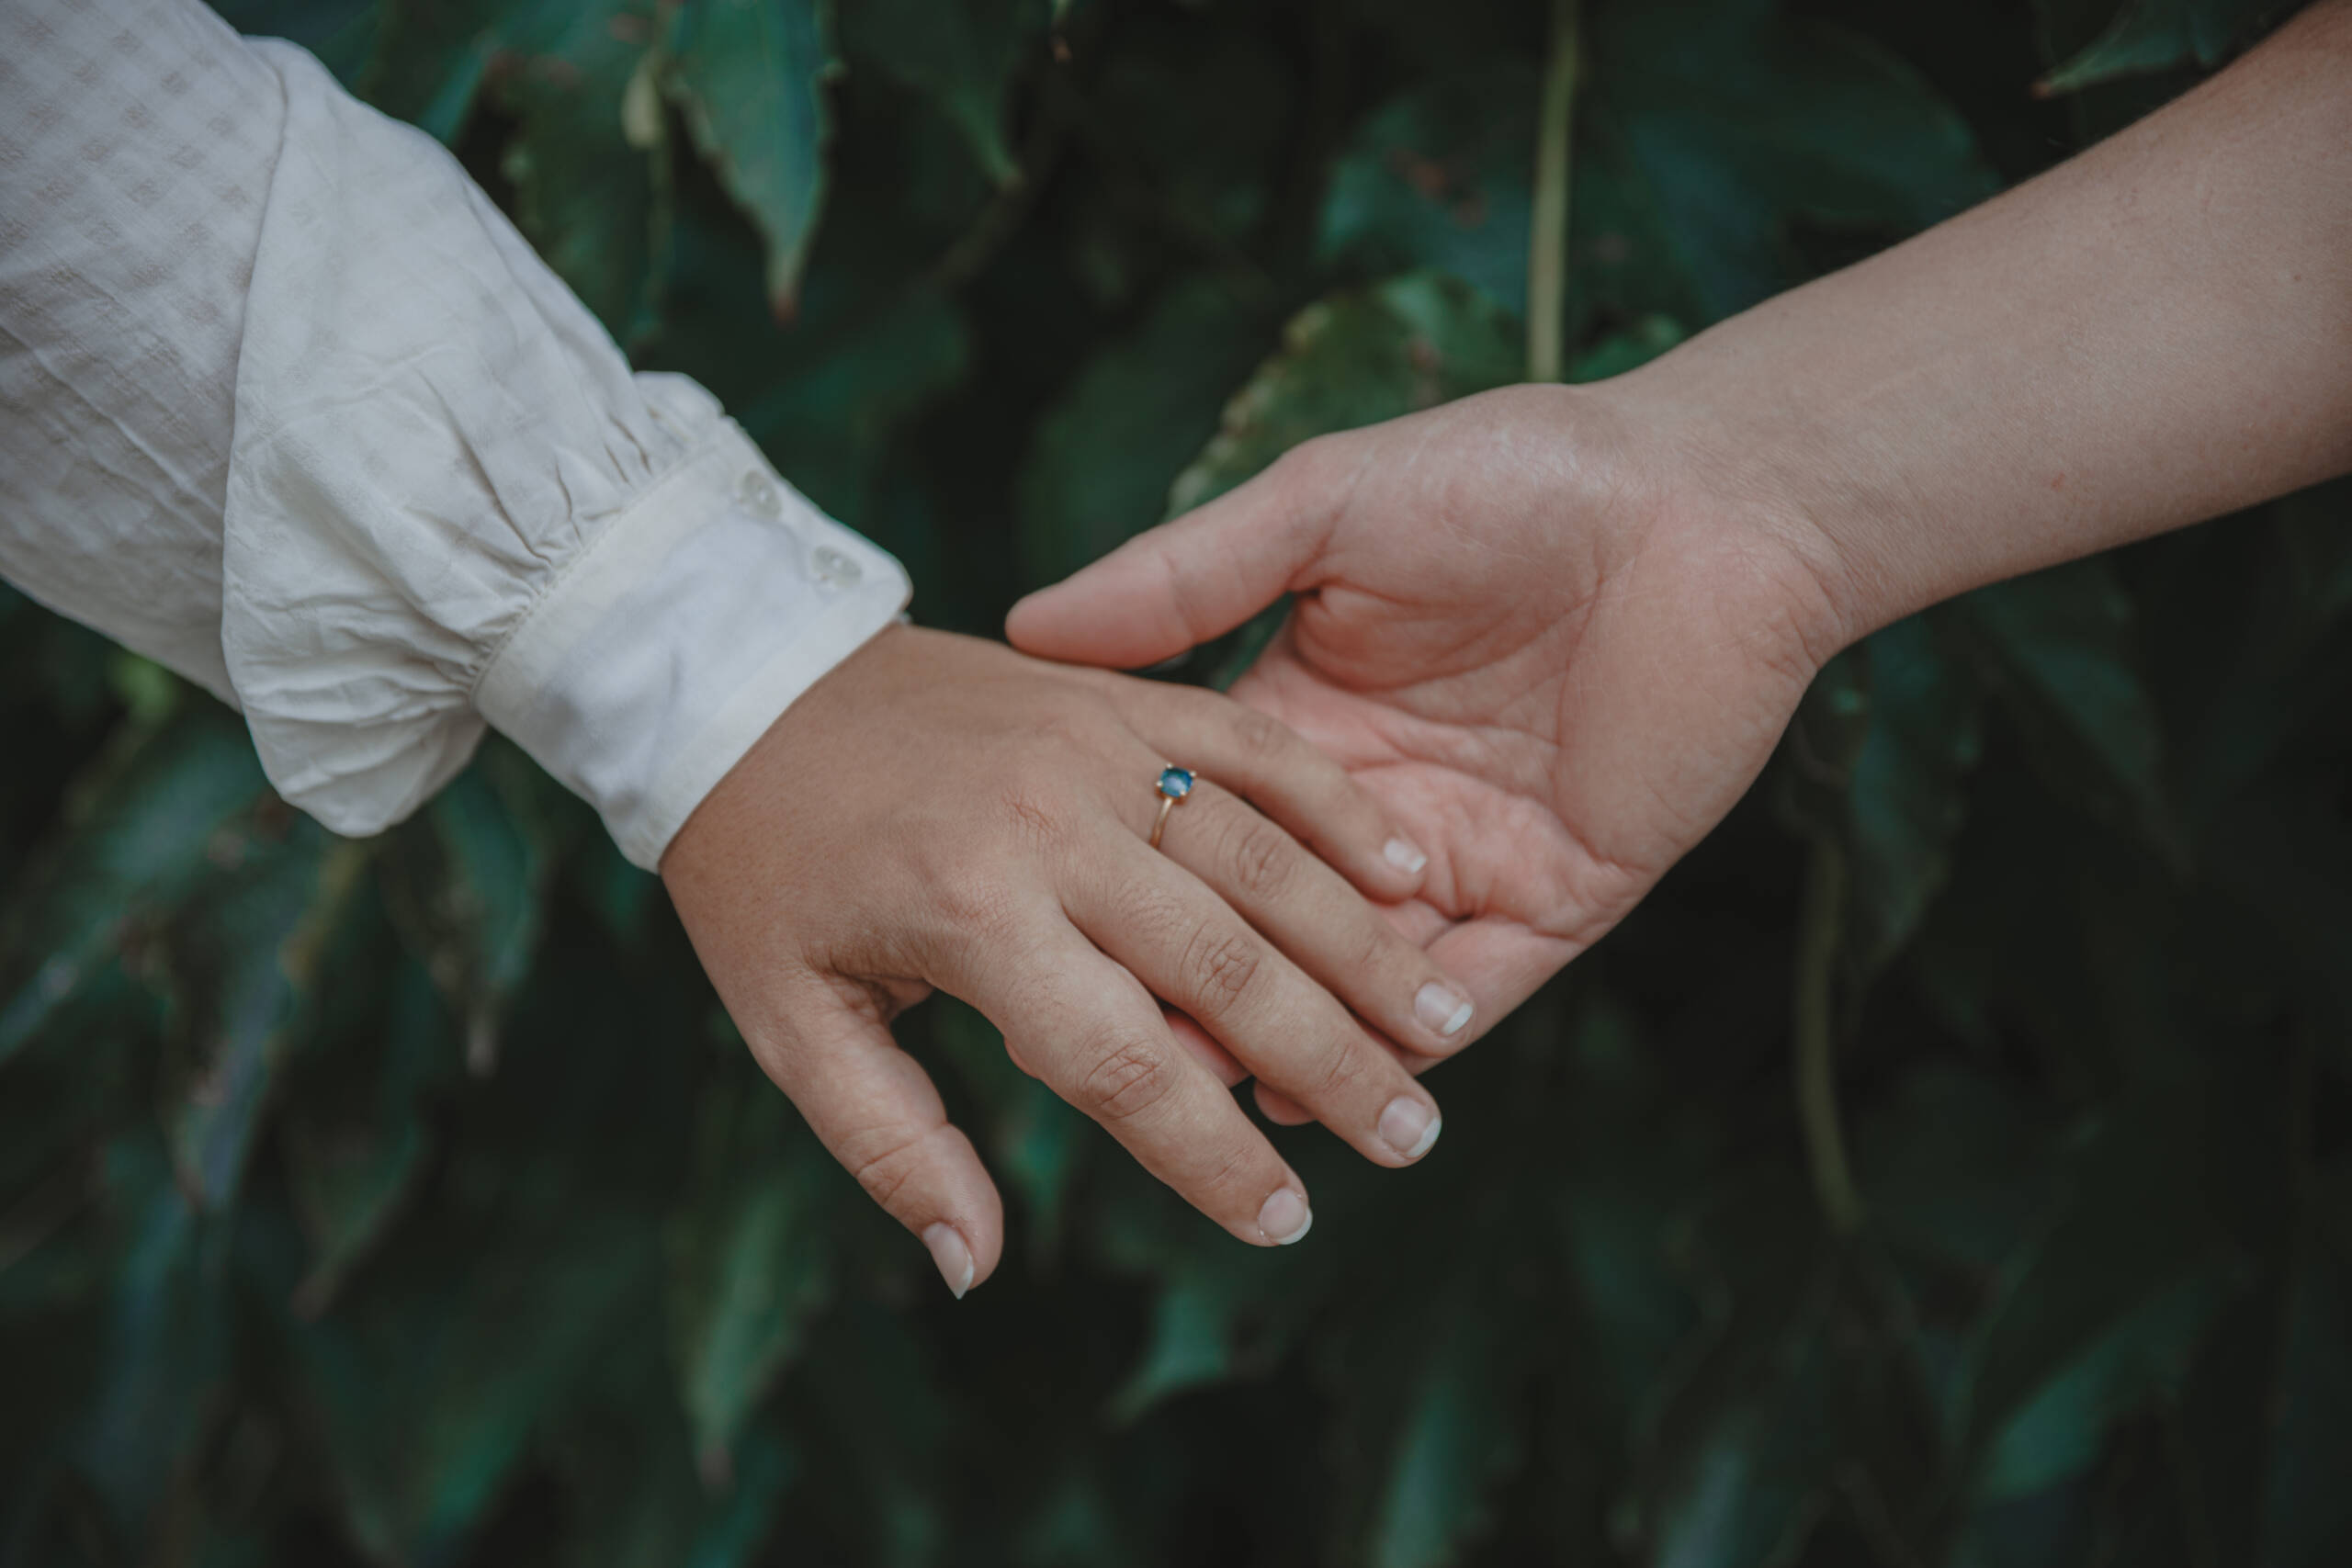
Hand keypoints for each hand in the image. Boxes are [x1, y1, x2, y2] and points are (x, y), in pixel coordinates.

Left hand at [660, 626, 1475, 1295]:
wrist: (741, 675)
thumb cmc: (761, 866)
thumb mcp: (789, 1020)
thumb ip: (891, 1144)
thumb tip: (973, 1269)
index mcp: (969, 914)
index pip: (1124, 1063)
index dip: (1210, 1156)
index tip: (1284, 1222)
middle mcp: (1051, 826)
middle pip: (1225, 965)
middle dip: (1332, 1060)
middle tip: (1414, 1136)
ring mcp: (1095, 748)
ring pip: (1263, 860)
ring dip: (1361, 947)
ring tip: (1443, 1021)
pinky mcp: (1115, 696)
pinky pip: (1249, 747)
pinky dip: (1333, 805)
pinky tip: (1403, 868)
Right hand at [1006, 383, 1847, 1113]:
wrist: (1704, 501)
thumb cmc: (1513, 475)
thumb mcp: (1322, 507)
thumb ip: (1183, 576)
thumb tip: (1029, 626)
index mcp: (1307, 720)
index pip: (1197, 829)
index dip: (1129, 886)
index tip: (1044, 944)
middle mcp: (1376, 805)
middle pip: (1270, 926)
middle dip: (1199, 994)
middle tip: (1109, 1058)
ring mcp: (1468, 856)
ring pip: (1364, 980)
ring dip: (1297, 1044)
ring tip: (1210, 1107)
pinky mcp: (1562, 894)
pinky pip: (1477, 991)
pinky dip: (1415, 1043)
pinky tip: (1343, 1092)